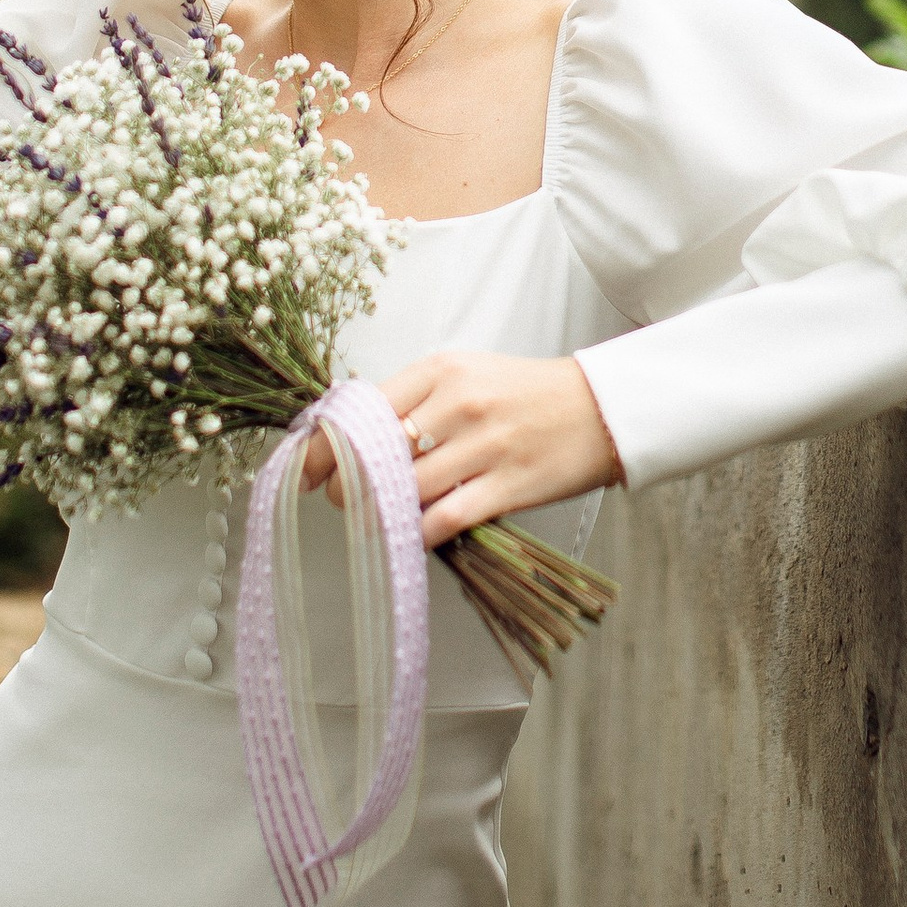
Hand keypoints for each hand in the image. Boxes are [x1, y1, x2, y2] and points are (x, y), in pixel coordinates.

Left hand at [304, 351, 622, 544]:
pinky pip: (443, 519)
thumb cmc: (527, 393)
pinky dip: (417, 534)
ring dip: (376, 513)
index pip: (362, 407)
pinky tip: (411, 536)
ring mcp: (484, 446)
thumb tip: (353, 435)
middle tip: (337, 497)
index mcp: (442, 369)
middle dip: (344, 483)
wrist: (601, 408)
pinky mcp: (507, 486)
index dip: (324, 444)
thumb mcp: (467, 374)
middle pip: (375, 452)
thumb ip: (415, 398)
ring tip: (369, 519)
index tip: (305, 467)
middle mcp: (459, 403)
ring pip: (404, 490)